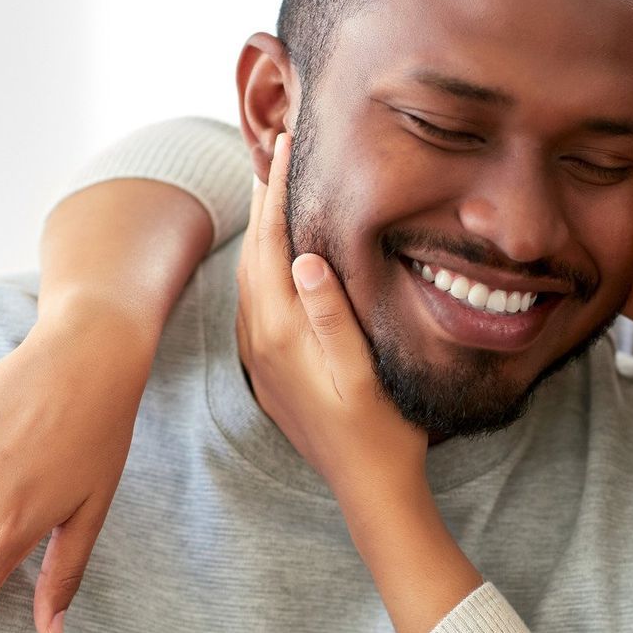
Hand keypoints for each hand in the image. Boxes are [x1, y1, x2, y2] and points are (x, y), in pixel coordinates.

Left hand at [233, 133, 428, 503]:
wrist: (369, 490)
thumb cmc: (381, 432)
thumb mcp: (364, 373)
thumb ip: (331, 316)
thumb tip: (303, 258)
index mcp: (282, 334)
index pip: (271, 243)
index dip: (276, 190)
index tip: (284, 143)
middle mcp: (261, 341)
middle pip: (254, 252)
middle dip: (263, 198)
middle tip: (276, 148)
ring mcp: (261, 357)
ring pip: (251, 276)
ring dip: (261, 230)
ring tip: (274, 188)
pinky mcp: (270, 370)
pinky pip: (257, 301)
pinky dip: (264, 264)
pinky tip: (279, 256)